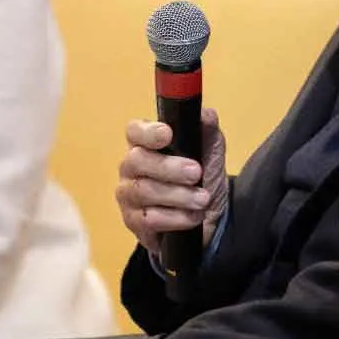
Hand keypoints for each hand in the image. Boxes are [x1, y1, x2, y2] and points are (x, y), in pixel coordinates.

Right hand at [116, 107, 227, 255]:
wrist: (206, 215)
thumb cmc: (201, 176)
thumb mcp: (210, 151)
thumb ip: (207, 130)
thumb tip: (206, 115)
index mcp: (145, 144)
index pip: (134, 131)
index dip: (147, 132)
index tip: (168, 134)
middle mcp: (130, 167)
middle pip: (136, 161)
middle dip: (169, 167)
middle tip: (196, 172)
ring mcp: (129, 196)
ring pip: (143, 191)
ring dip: (178, 195)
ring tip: (203, 199)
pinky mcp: (134, 222)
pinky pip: (149, 219)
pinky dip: (176, 218)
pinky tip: (194, 216)